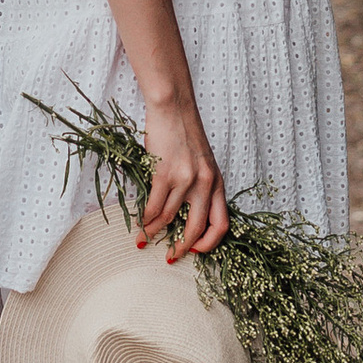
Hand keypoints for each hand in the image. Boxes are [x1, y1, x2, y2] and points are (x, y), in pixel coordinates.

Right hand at [135, 98, 229, 261]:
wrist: (173, 107)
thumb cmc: (184, 133)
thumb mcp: (201, 162)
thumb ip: (198, 186)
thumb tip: (182, 215)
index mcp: (217, 182)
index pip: (222, 223)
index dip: (210, 242)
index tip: (197, 250)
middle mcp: (205, 184)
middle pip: (198, 228)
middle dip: (182, 247)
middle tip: (170, 256)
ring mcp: (186, 179)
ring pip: (170, 218)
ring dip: (155, 232)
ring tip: (144, 239)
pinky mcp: (165, 173)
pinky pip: (154, 206)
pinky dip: (145, 219)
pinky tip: (141, 223)